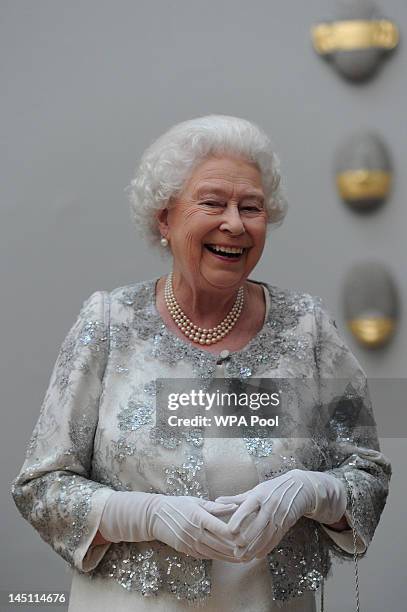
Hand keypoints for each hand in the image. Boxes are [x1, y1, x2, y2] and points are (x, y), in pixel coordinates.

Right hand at [99, 491, 240, 561]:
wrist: (155, 517)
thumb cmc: (178, 505)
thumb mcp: (197, 501)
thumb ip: (216, 506)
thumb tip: (235, 505)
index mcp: (199, 517)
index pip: (222, 528)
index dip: (236, 533)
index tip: (248, 533)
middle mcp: (195, 532)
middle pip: (221, 544)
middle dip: (237, 548)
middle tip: (252, 548)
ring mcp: (191, 543)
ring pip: (215, 553)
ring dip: (231, 556)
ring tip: (245, 556)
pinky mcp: (188, 550)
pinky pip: (207, 555)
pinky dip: (220, 557)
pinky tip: (229, 557)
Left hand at [216, 469, 346, 559]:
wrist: (299, 488)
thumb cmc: (271, 489)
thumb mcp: (254, 490)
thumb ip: (236, 498)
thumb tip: (217, 501)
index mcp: (259, 495)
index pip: (248, 508)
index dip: (239, 520)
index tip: (230, 531)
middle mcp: (270, 505)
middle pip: (258, 524)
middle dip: (247, 539)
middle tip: (235, 551)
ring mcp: (279, 515)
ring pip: (267, 535)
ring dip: (255, 548)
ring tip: (243, 558)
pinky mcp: (286, 524)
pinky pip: (275, 538)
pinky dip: (266, 548)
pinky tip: (257, 556)